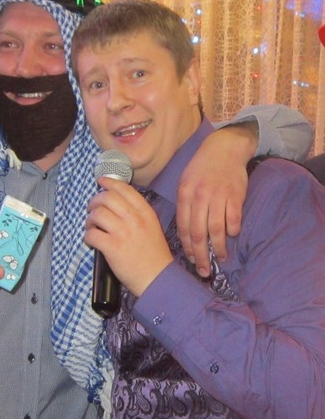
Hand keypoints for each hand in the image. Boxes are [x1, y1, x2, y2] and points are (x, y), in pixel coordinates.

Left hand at [85, 177, 171, 296]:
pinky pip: (92, 234)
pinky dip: (88, 236)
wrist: (158, 279)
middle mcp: (134, 219)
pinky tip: (91, 241)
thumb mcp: (152, 227)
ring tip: (92, 226)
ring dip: (90, 219)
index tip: (101, 181)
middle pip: (107, 198)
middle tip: (92, 208)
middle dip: (95, 200)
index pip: (125, 189)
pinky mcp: (113, 248)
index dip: (110, 182)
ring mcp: (123, 233)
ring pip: (97, 214)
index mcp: (145, 213)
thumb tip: (115, 202)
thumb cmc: (154, 255)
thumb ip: (137, 213)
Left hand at [176, 124, 255, 275]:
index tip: (190, 260)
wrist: (224, 148)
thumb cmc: (202, 167)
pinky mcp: (235, 195)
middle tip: (203, 270)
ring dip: (219, 248)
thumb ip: (185, 206)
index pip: (183, 227)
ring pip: (216, 230)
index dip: (187, 247)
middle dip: (200, 255)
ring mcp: (218, 196)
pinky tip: (232, 236)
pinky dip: (233, 230)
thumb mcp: (185, 182)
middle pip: (198, 233)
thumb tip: (185, 232)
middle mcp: (199, 197)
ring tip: (220, 258)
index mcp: (184, 194)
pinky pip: (233, 219)